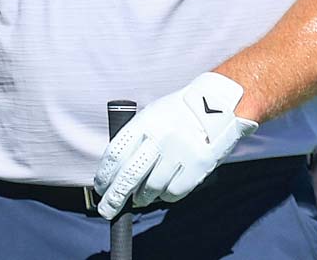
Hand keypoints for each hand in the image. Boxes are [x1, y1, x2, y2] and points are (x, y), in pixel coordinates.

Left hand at [92, 72, 257, 218]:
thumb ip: (136, 139)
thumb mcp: (151, 115)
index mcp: (144, 122)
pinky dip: (165, 196)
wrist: (216, 105)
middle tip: (107, 209)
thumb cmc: (178, 113)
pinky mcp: (199, 165)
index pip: (115, 154)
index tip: (100, 187)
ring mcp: (180, 152)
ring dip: (142, 198)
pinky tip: (162, 193)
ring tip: (138, 200)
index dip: (105, 175)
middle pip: (130, 175)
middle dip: (115, 197)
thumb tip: (117, 171)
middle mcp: (160, 137)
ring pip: (152, 187)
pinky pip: (175, 191)